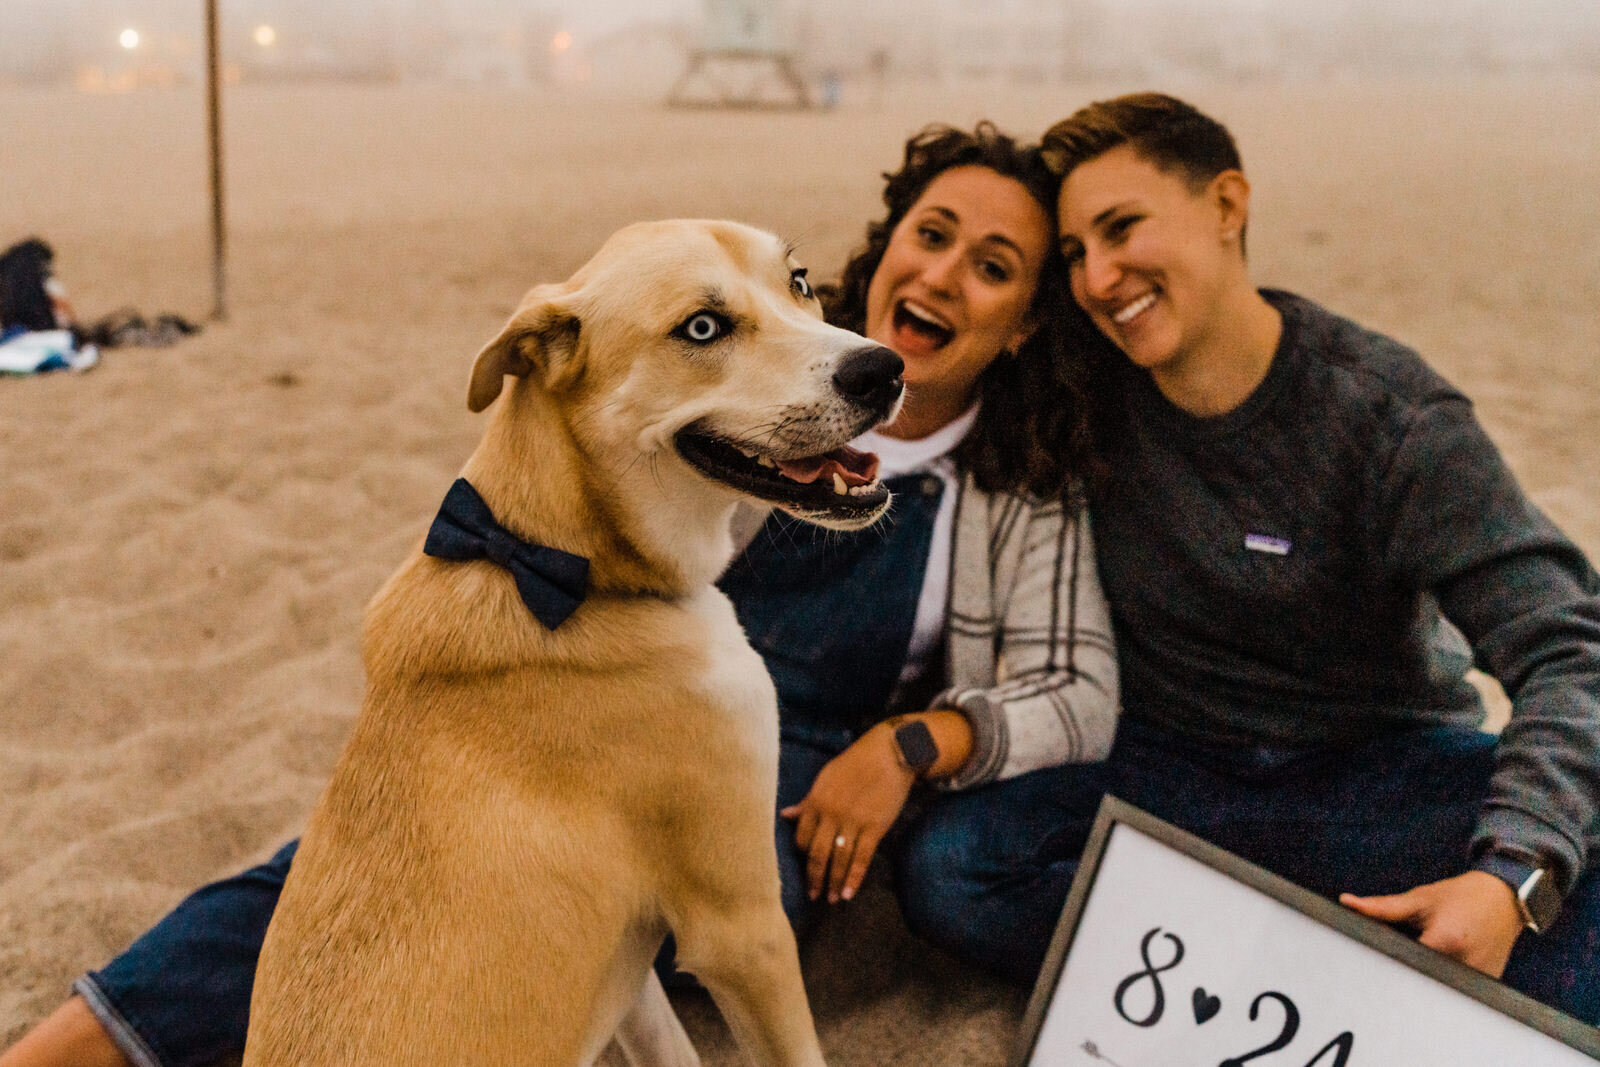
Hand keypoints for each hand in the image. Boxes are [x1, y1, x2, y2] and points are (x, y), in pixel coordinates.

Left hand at [780, 725, 914, 904]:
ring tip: (831, 899)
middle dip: (814, 878)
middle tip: (812, 896)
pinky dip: (854, 878)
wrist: (889, 754)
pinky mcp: (874, 828)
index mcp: (816, 801)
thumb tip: (785, 815)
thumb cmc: (855, 763)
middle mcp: (830, 814)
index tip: (805, 867)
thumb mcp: (826, 779)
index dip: (802, 855)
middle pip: (817, 854)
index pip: (801, 837)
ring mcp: (852, 822)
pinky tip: (848, 893)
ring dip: (833, 882)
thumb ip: (807, 801)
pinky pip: (861, 858)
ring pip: (838, 860)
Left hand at [1340, 871, 1525, 977]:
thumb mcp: (1419, 899)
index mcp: (1445, 942)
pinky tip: (1450, 957)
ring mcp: (1480, 978)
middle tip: (1415, 944)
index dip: (1389, 960)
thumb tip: (1347, 903)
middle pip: (1421, 976)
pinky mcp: (1488, 984)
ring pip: (1439, 984)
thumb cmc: (1460, 896)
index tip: (1380, 958)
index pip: (1405, 963)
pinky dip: (1447, 976)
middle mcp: (1465, 964)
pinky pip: (1458, 987)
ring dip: (1428, 972)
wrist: (1502, 897)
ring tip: (1436, 947)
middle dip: (1409, 966)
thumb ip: (1381, 907)